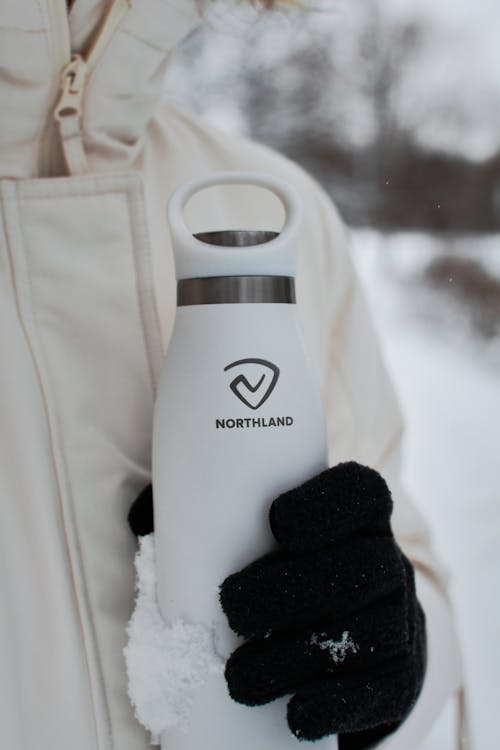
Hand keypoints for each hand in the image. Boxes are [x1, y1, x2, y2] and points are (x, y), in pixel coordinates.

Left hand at [218, 462, 425, 747]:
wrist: (356, 635)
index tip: (276, 521)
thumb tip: (139, 515)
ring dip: (300, 655)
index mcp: (356, 516)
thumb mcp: (264, 536)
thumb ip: (211, 516)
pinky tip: (295, 715)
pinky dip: (336, 702)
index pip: (360, 492)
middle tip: (232, 609)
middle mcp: (387, 560)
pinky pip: (381, 688)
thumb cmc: (290, 571)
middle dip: (295, 589)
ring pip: (369, 632)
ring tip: (239, 680)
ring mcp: (400, 619)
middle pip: (361, 567)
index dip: (327, 503)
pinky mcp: (401, 675)